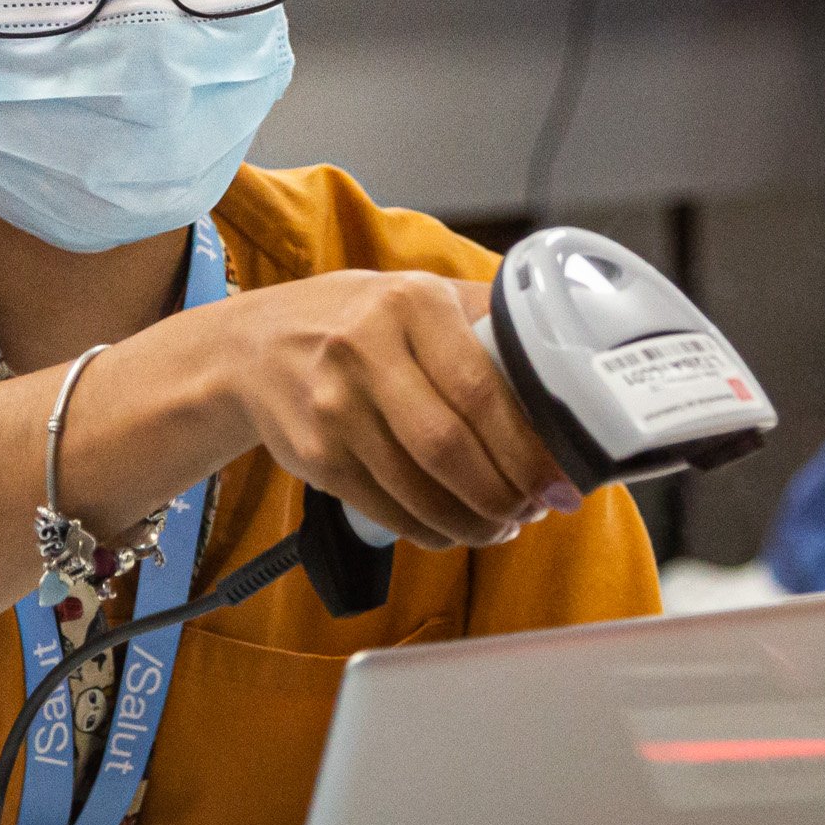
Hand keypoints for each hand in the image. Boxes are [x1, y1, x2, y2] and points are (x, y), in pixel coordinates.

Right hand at [186, 269, 577, 548]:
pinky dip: (432, 530)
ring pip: (420, 490)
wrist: (253, 348)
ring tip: (503, 525)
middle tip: (537, 509)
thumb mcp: (416, 295)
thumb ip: (484, 318)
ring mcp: (334, 407)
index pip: (480, 389)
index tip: (561, 479)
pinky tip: (455, 526)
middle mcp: (364, 350)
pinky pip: (388, 510)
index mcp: (410, 303)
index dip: (527, 447)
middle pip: (450, 448)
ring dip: (473, 522)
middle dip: (505, 494)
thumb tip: (571, 363)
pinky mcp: (316, 456)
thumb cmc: (357, 320)